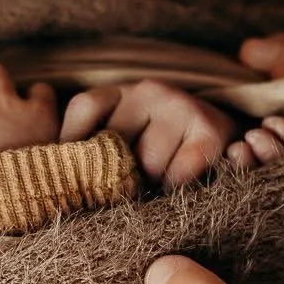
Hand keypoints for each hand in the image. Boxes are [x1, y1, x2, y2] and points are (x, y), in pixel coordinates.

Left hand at [60, 79, 235, 187]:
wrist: (233, 141)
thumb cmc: (165, 150)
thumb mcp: (125, 140)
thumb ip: (91, 150)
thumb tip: (50, 177)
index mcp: (121, 91)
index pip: (85, 107)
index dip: (74, 143)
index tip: (73, 173)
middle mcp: (150, 90)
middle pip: (114, 146)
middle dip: (116, 178)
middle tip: (126, 192)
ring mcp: (182, 106)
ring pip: (146, 164)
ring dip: (149, 187)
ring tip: (156, 189)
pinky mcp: (210, 131)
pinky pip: (178, 174)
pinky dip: (175, 189)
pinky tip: (177, 189)